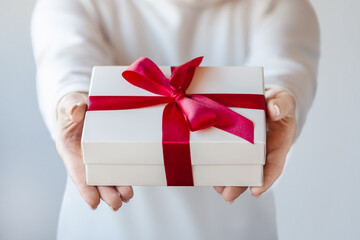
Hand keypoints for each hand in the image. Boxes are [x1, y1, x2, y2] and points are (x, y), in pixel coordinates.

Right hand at [55, 92, 133, 210]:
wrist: (83, 106)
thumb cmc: (73, 108)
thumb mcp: (69, 104)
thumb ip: (71, 107)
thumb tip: (77, 111)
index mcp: (71, 150)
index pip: (77, 173)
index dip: (85, 189)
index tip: (93, 202)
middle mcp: (85, 159)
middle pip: (95, 181)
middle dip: (106, 193)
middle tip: (117, 204)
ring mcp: (99, 157)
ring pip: (108, 177)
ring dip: (118, 188)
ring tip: (127, 196)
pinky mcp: (112, 152)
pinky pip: (119, 165)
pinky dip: (126, 174)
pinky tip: (134, 181)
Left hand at [214, 88, 296, 201]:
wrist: (267, 100)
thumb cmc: (277, 102)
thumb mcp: (284, 100)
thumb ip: (282, 105)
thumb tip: (274, 111)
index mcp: (279, 143)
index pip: (274, 164)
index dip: (267, 178)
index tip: (256, 191)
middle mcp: (263, 150)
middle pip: (252, 171)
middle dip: (240, 185)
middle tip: (228, 196)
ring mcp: (248, 149)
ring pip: (239, 167)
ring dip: (228, 179)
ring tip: (217, 189)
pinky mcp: (235, 143)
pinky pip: (228, 155)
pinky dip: (220, 164)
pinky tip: (210, 173)